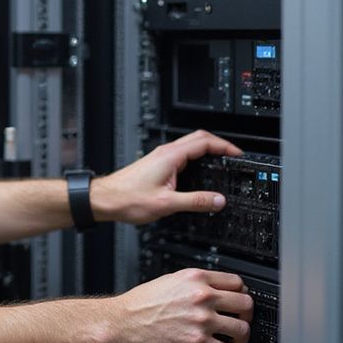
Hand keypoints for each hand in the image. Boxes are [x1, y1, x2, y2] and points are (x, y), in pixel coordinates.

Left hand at [90, 129, 242, 224]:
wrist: (105, 199)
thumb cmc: (128, 198)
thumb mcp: (167, 204)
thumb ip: (195, 202)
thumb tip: (217, 200)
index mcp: (170, 156)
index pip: (204, 142)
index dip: (224, 146)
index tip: (238, 154)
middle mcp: (165, 153)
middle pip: (199, 138)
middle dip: (219, 145)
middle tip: (233, 156)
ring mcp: (160, 157)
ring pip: (190, 146)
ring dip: (207, 150)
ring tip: (221, 161)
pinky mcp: (157, 164)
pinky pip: (182, 155)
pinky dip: (196, 158)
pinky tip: (199, 171)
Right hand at [113, 268, 252, 342]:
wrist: (122, 323)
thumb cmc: (140, 304)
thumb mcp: (169, 281)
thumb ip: (193, 284)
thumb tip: (212, 290)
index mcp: (195, 278)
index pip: (236, 282)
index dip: (241, 293)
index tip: (239, 302)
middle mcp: (202, 296)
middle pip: (245, 303)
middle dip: (246, 316)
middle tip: (240, 322)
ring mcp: (201, 319)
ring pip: (242, 328)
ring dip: (240, 337)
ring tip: (232, 341)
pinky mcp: (196, 342)